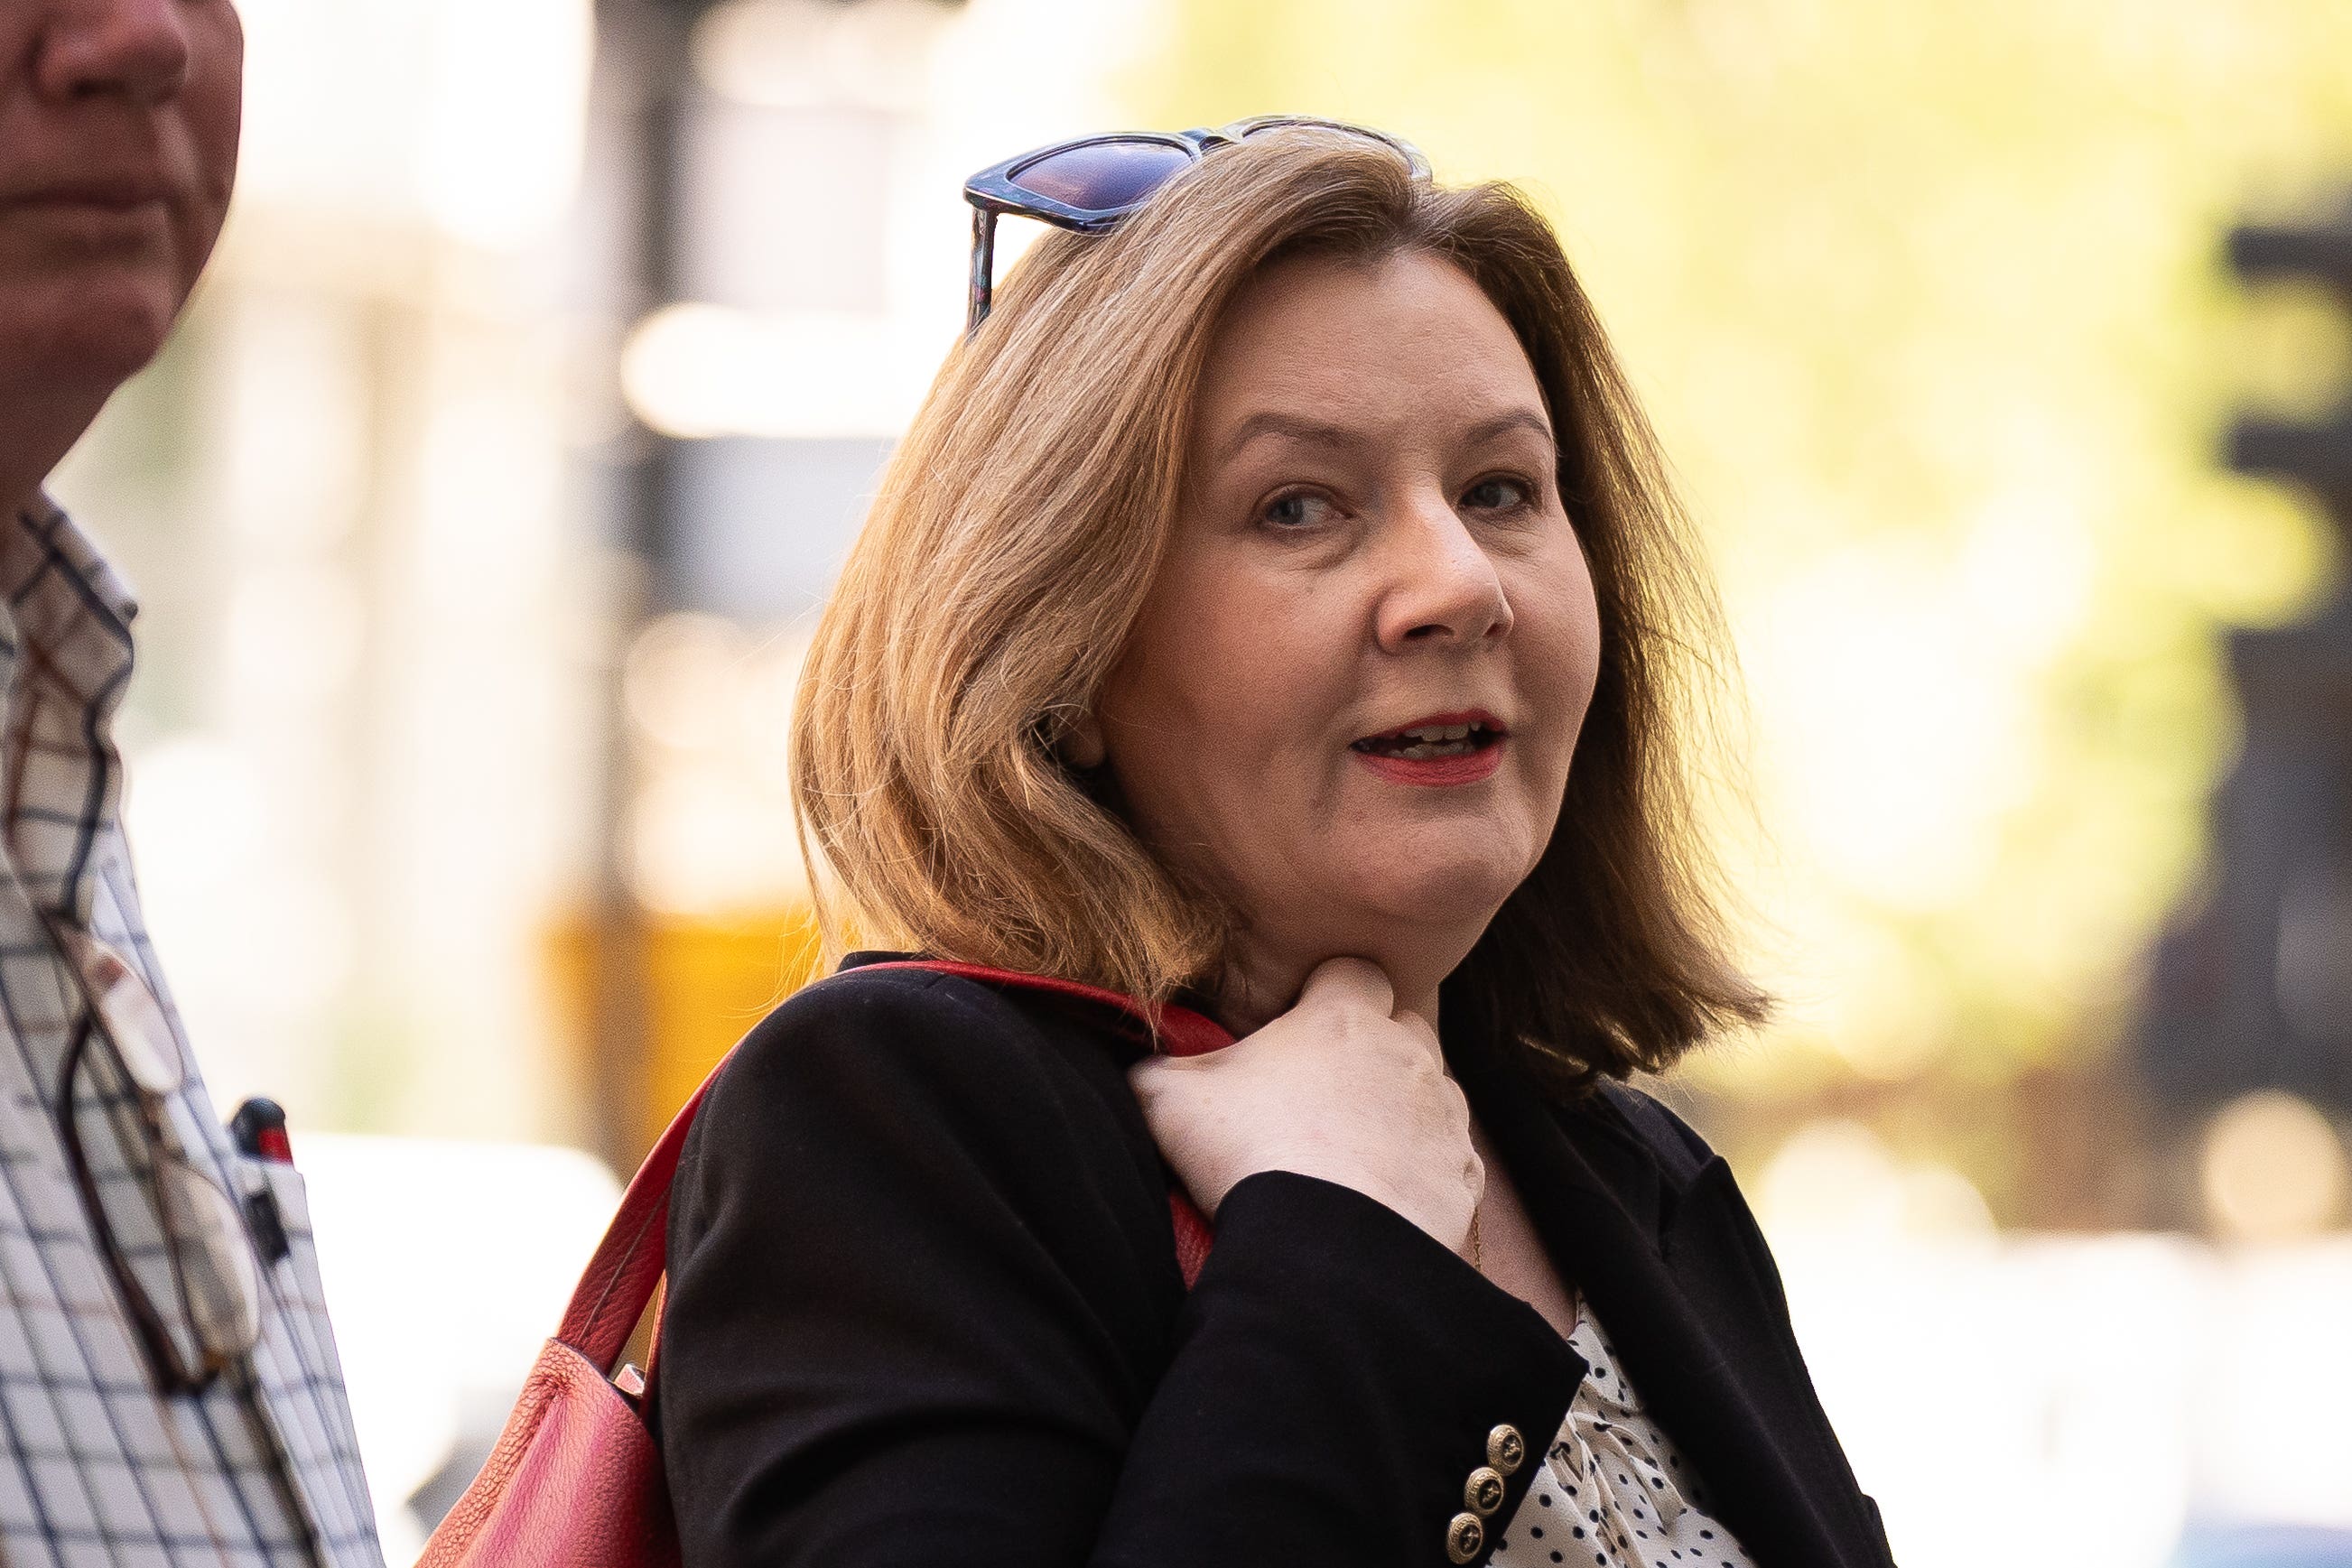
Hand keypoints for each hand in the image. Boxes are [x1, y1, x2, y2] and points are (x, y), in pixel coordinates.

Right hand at [1128, 957, 1482, 1252]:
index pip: (1354, 972)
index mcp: (1344, 1019)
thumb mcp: (1167, 1100)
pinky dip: (1423, 1171)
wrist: (1323, 1253)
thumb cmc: (1247, 1156)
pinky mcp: (1462, 1177)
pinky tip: (1381, 1198)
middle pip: (1405, 1026)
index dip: (1329, 992)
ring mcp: (1444, 1117)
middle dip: (1374, 1047)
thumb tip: (1135, 1064)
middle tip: (1323, 1092)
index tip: (1300, 1025)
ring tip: (1352, 1153)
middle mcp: (1408, 1055)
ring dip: (1402, 1110)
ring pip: (1434, 1092)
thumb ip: (1150, 1067)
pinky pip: (1451, 1160)